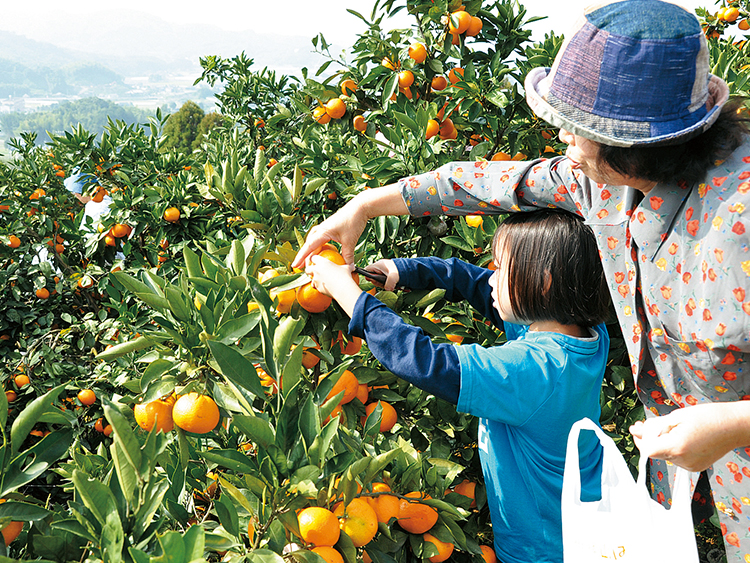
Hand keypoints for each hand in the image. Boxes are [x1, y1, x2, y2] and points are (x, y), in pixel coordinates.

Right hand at [292, 184, 407, 268]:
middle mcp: (320, 229)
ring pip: (313, 242)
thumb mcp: (350, 241)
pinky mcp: (329, 228)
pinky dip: (318, 247)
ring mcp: (324, 228)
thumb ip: (348, 256)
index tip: (294, 266)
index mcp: (322, 232)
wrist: (359, 207)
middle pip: (308, 245)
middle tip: (302, 268)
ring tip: (309, 262)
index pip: (308, 247)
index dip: (301, 258)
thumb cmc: (353, 221)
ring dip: (311, 252)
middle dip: (304, 257)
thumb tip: (349, 268)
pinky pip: (319, 239)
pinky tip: (322, 253)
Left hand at [305, 255, 361, 317]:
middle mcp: (317, 270)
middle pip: (307, 269)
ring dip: (314, 279)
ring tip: (321, 280)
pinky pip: (316, 287)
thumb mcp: (346, 268)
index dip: (314, 259)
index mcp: (322, 262)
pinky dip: (318, 286)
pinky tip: (324, 286)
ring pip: (310, 279)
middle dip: (309, 270)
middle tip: (314, 271)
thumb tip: (352, 266)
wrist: (343, 289)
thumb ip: (347, 265)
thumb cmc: (345, 277)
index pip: (313, 258)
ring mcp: (316, 280)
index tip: (316, 260)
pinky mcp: (317, 288)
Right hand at [366, 259, 399, 290]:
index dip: (368, 276)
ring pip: (380, 281)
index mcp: (378, 265)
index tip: (374, 280)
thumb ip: (388, 283)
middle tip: (386, 284)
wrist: (410, 268)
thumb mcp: (393, 276)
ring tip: (394, 284)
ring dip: (386, 285)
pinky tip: (397, 286)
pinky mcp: (389, 275)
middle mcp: (380, 268)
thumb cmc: (401, 269)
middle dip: (379, 283)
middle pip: (373, 278)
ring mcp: (384, 272)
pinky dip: (391, 285)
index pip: (366, 270)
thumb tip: (387, 289)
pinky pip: (387, 282)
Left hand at [629, 401, 749, 471]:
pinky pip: (676, 458)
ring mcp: (690, 466)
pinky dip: (673, 447)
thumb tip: (637, 431)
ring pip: (665, 455)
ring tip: (673, 428)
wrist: (734, 426)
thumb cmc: (709, 417)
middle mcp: (683, 461)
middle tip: (649, 424)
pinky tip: (681, 436)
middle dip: (649, 438)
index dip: (640, 439)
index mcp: (677, 447)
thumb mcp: (676, 416)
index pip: (647, 450)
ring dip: (662, 442)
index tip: (637, 429)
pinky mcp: (695, 467)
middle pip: (655, 452)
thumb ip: (655, 426)